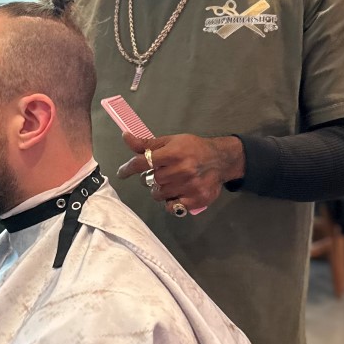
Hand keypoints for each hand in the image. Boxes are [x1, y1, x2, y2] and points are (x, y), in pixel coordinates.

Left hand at [116, 131, 245, 213]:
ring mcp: (189, 187)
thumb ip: (147, 143)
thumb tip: (125, 136)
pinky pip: (171, 207)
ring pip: (158, 194)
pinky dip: (169, 202)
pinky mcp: (196, 200)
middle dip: (150, 177)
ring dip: (159, 189)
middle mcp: (181, 170)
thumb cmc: (193, 148)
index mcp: (174, 153)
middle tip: (161, 172)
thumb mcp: (171, 141)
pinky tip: (176, 193)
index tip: (122, 173)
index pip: (143, 162)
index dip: (128, 168)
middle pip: (149, 180)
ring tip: (170, 182)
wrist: (221, 160)